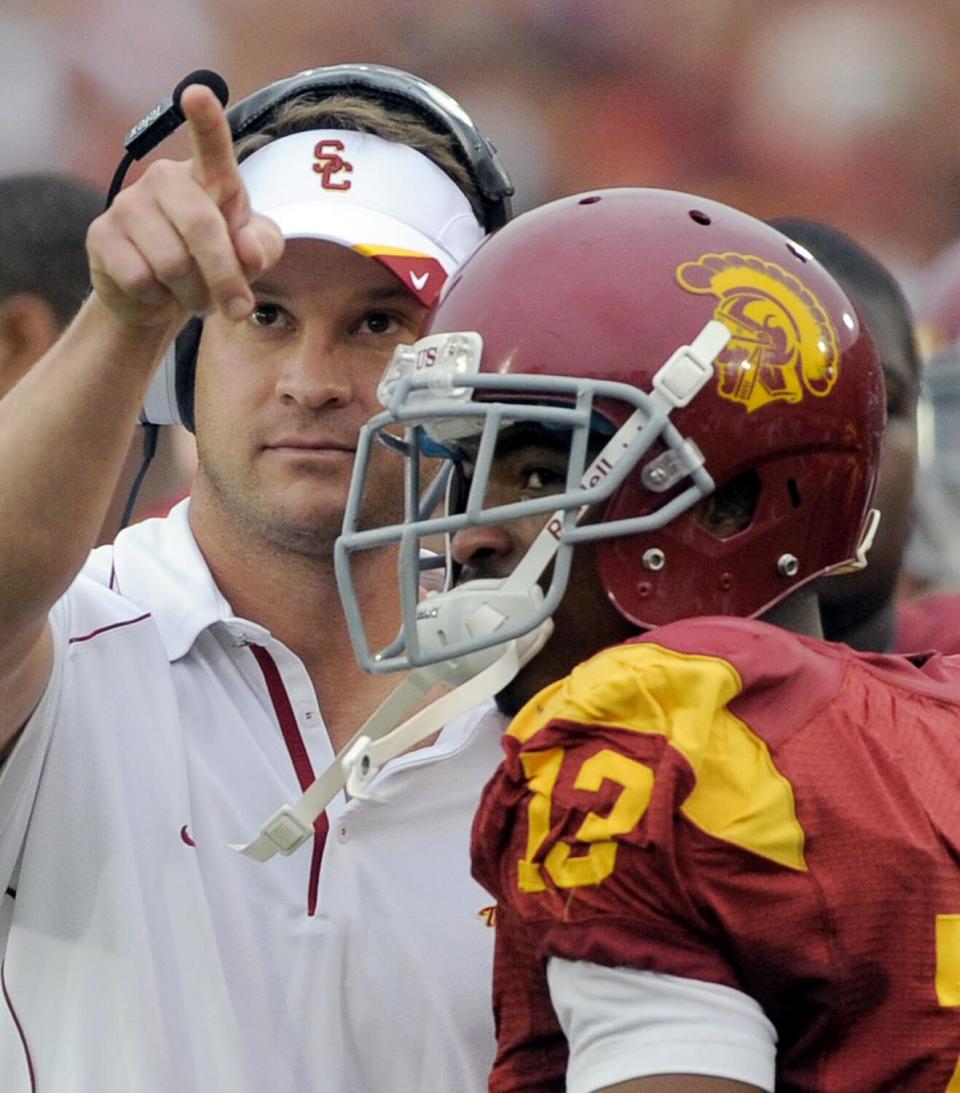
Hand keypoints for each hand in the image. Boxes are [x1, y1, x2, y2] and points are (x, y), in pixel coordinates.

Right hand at [86, 84, 283, 329]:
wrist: (163, 296)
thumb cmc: (215, 263)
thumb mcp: (252, 257)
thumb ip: (262, 248)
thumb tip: (246, 247)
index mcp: (207, 178)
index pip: (210, 146)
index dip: (206, 120)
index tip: (197, 93)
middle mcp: (165, 180)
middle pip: (202, 229)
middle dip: (226, 279)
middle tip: (238, 308)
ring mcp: (128, 204)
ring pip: (173, 264)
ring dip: (194, 295)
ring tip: (194, 294)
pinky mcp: (101, 236)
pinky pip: (141, 280)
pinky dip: (160, 300)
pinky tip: (159, 292)